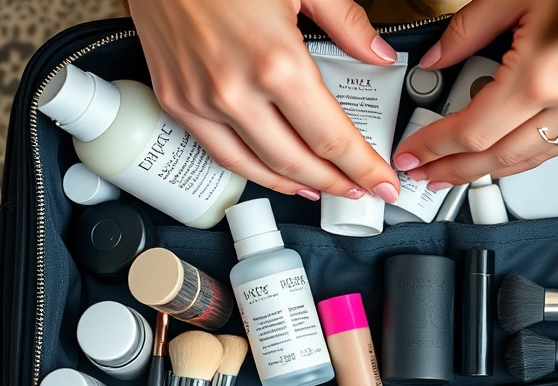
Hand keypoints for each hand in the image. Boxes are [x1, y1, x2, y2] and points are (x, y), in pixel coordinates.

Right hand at [128, 0, 401, 201]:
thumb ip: (347, 24)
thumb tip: (378, 55)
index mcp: (276, 64)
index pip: (332, 138)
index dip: (363, 168)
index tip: (382, 183)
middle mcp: (235, 92)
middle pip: (297, 163)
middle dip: (335, 183)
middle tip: (358, 189)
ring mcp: (200, 100)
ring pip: (255, 167)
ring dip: (293, 184)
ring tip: (320, 187)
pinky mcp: (175, 99)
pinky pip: (218, 152)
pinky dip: (251, 169)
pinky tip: (271, 169)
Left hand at [392, 0, 557, 189]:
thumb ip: (467, 31)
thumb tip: (437, 58)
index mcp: (540, 74)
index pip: (471, 131)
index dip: (435, 147)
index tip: (413, 153)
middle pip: (496, 158)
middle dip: (453, 171)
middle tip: (426, 175)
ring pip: (529, 161)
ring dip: (488, 172)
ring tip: (457, 172)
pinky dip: (525, 157)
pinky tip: (504, 154)